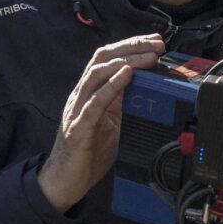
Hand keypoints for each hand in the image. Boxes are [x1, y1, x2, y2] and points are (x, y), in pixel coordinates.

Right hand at [37, 34, 164, 211]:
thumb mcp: (113, 123)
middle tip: (157, 45)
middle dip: (131, 47)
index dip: (131, 46)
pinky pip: (95, 102)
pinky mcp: (79, 127)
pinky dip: (111, 86)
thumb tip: (151, 90)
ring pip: (97, 74)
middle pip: (103, 58)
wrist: (65, 182)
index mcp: (91, 93)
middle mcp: (82, 95)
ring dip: (126, 61)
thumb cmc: (88, 153)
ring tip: (147, 57)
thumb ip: (124, 104)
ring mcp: (78, 109)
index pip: (109, 59)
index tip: (155, 41)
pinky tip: (126, 75)